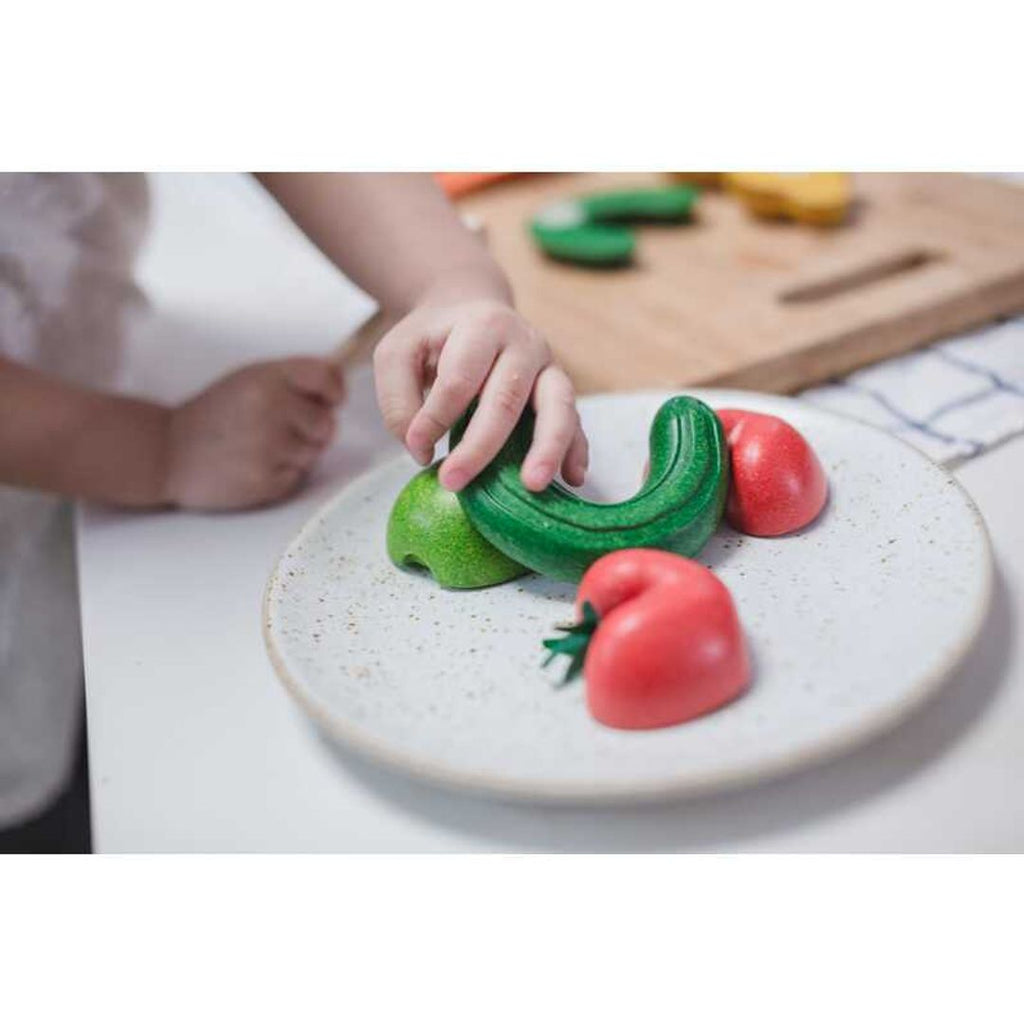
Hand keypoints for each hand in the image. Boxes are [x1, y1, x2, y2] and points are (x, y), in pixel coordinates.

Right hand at [164, 357, 343, 509]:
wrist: (167, 453)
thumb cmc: (211, 417)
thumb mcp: (248, 380)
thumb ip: (291, 380)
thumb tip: (337, 387)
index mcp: (267, 378)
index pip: (325, 377)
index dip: (334, 390)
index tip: (331, 399)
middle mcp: (270, 408)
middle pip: (327, 423)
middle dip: (311, 430)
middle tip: (277, 429)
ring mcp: (268, 446)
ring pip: (314, 453)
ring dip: (295, 454)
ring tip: (259, 447)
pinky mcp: (266, 480)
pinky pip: (297, 478)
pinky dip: (282, 475)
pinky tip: (253, 465)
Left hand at [373, 299, 587, 491]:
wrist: (471, 311)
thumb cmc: (433, 339)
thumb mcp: (397, 354)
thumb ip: (398, 399)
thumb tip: (422, 449)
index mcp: (482, 326)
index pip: (459, 379)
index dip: (435, 418)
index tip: (416, 448)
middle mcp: (524, 343)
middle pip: (507, 398)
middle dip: (480, 446)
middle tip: (453, 482)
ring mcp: (549, 367)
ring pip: (558, 407)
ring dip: (547, 448)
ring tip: (533, 485)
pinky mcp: (561, 392)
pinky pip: (575, 422)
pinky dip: (576, 450)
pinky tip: (572, 478)